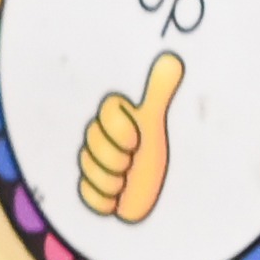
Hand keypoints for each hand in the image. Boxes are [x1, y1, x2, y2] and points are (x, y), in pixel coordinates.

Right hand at [78, 48, 183, 224]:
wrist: (160, 189)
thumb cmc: (152, 148)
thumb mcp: (154, 121)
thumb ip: (159, 90)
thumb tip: (172, 58)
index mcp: (114, 118)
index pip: (107, 114)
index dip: (121, 128)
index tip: (137, 139)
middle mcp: (99, 139)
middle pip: (94, 144)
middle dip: (117, 157)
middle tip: (132, 161)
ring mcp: (93, 164)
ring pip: (89, 170)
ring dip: (113, 180)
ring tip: (126, 181)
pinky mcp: (91, 190)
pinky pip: (87, 194)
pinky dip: (105, 200)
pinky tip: (118, 197)